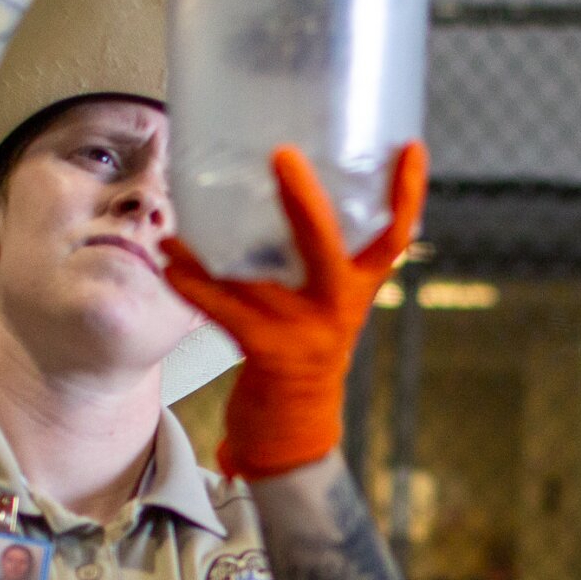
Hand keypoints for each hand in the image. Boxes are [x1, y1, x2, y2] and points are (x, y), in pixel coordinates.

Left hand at [163, 142, 426, 480]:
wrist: (296, 433)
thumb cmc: (304, 355)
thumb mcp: (324, 309)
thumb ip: (311, 263)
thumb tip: (271, 192)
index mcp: (359, 292)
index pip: (394, 238)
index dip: (407, 194)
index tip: (410, 146)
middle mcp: (337, 308)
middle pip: (329, 247)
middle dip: (306, 200)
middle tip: (283, 155)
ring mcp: (303, 331)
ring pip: (258, 278)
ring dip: (214, 249)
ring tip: (179, 222)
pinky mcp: (267, 352)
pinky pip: (224, 311)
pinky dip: (193, 286)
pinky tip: (170, 263)